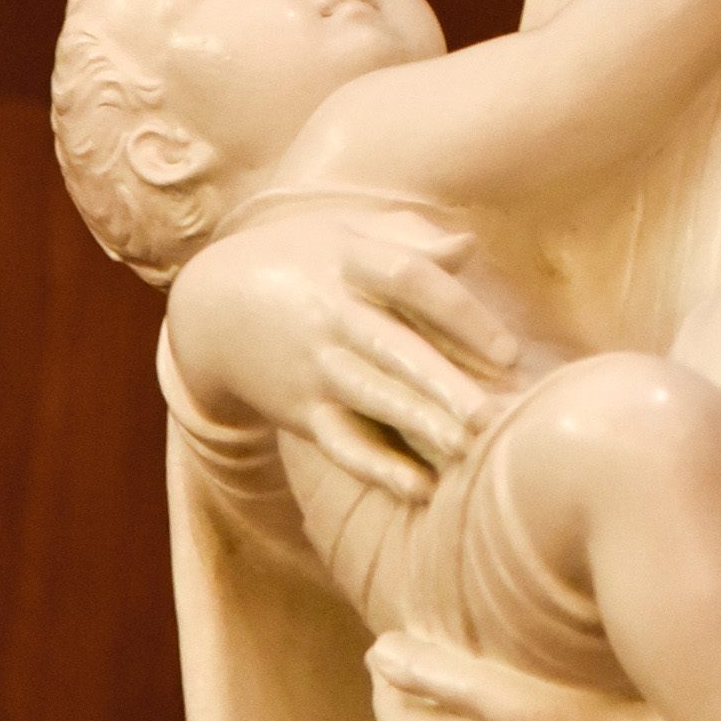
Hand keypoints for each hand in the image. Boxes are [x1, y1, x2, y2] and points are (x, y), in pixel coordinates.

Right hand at [230, 204, 519, 500]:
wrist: (211, 309)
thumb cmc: (302, 260)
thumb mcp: (345, 231)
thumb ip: (410, 240)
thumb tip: (468, 248)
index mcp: (351, 263)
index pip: (410, 282)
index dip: (461, 316)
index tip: (509, 352)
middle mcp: (334, 318)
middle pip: (395, 350)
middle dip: (445, 385)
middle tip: (496, 415)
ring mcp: (316, 369)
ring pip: (373, 400)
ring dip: (421, 425)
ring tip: (469, 448)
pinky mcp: (303, 413)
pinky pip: (342, 444)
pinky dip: (378, 468)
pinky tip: (419, 489)